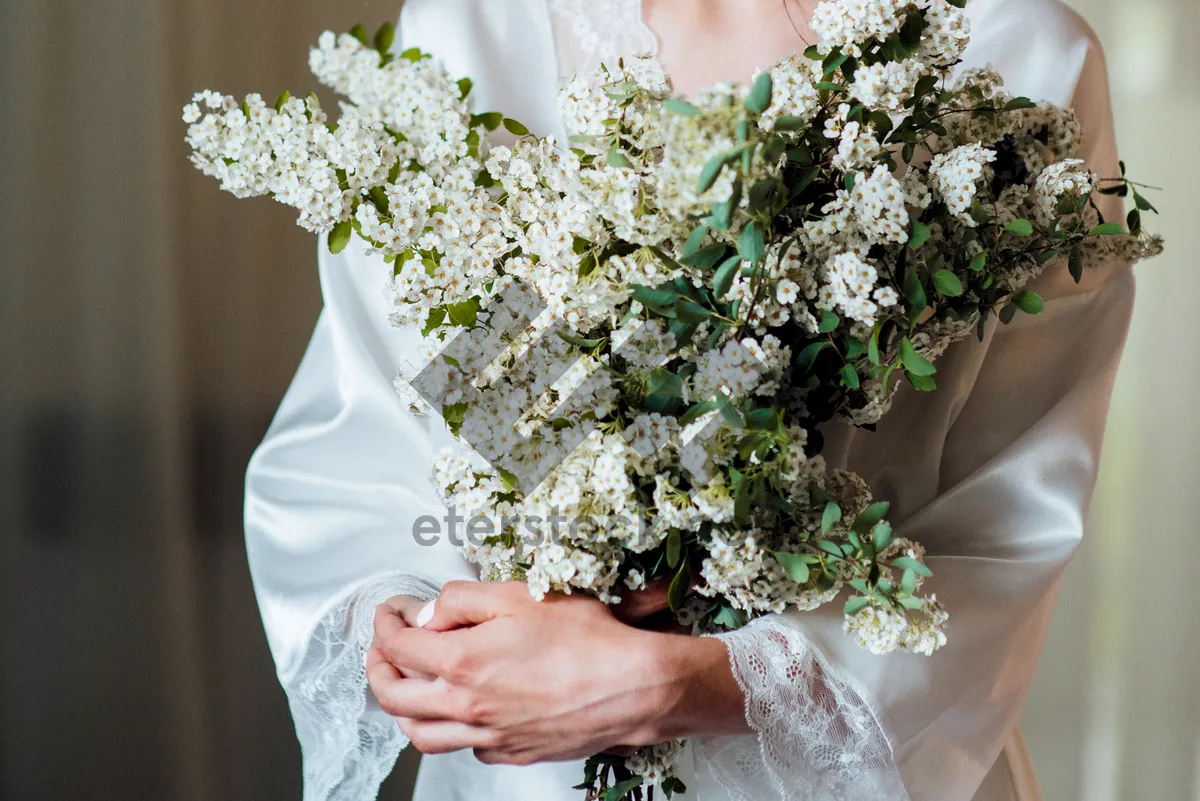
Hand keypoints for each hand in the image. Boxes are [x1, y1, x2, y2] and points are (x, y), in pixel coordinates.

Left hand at [365, 581, 747, 765]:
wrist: (633, 686)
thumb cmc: (586, 638)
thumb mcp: (519, 594)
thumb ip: (463, 599)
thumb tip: (430, 612)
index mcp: (462, 663)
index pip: (398, 647)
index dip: (385, 625)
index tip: (389, 612)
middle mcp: (467, 707)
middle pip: (395, 698)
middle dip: (378, 669)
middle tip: (382, 649)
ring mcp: (489, 736)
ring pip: (421, 734)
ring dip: (404, 707)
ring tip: (408, 686)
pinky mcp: (513, 752)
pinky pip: (465, 748)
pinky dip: (450, 729)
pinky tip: (462, 709)